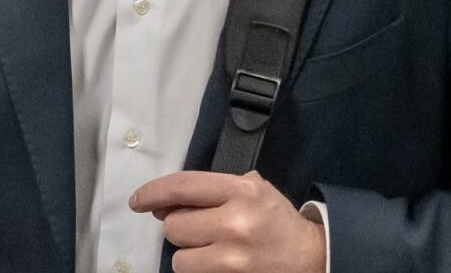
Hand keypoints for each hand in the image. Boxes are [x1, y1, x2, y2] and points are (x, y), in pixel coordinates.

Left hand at [131, 170, 326, 272]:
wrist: (312, 257)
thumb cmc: (276, 220)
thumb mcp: (253, 190)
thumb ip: (212, 190)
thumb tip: (163, 203)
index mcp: (241, 190)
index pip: (182, 186)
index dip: (152, 193)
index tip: (137, 201)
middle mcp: (236, 221)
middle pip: (173, 225)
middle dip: (178, 227)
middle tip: (197, 228)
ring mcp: (234, 256)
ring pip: (179, 257)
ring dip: (188, 253)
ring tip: (209, 248)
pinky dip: (198, 269)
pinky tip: (216, 263)